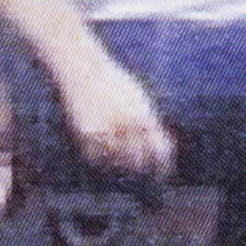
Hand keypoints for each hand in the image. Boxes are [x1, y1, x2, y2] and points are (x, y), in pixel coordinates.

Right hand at [62, 51, 176, 184]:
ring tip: (109, 142)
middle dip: (135, 164)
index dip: (163, 167)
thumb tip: (157, 149)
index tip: (161, 177)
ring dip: (114, 158)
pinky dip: (96, 154)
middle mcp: (128, 125)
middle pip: (136, 162)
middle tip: (131, 163)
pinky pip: (95, 157)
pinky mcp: (87, 133)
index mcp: (144, 116)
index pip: (159, 150)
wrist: (83, 69)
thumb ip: (149, 122)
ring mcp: (107, 129)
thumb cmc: (113, 83)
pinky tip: (95, 141)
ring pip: (114, 161)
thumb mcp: (138, 99)